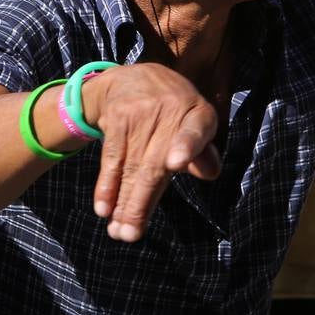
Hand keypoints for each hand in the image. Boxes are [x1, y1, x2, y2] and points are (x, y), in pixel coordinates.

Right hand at [90, 62, 220, 241]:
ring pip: (130, 166)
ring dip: (122, 202)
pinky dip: (106, 185)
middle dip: (141, 202)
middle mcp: (170, 109)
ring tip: (119, 232)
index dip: (187, 146)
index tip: (175, 164)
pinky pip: (111, 158)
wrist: (134, 79)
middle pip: (154, 163)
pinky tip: (104, 208)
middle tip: (132, 235)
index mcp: (198, 113)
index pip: (197, 129)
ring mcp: (140, 113)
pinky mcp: (117, 117)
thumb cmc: (174, 112)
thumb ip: (202, 151)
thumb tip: (210, 173)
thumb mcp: (195, 124)